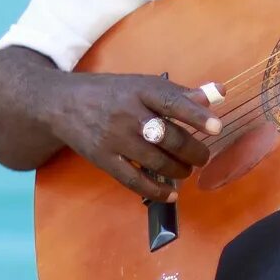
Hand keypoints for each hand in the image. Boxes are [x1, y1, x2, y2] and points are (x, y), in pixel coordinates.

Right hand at [49, 72, 223, 200]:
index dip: (196, 115)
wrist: (61, 103)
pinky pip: (133, 180)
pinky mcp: (103, 159)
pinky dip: (156, 191)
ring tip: (187, 169)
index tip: (216, 127)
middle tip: (202, 156)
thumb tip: (218, 92)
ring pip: (156, 161)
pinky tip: (171, 194)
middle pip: (168, 137)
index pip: (172, 102)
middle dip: (193, 151)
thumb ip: (180, 92)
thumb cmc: (111, 93)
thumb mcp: (142, 84)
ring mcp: (114, 138)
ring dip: (180, 170)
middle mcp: (127, 113)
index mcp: (140, 90)